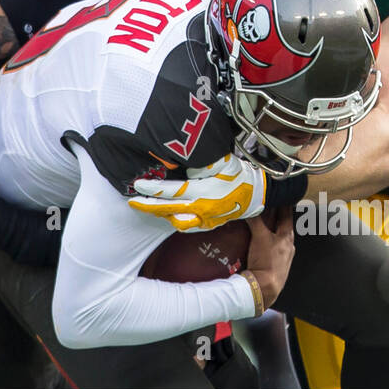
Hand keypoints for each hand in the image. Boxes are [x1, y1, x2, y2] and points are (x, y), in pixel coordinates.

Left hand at [128, 154, 265, 231]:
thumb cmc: (238, 175)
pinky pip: (186, 226)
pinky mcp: (208, 225)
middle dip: (148, 206)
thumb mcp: (222, 162)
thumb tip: (183, 164)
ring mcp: (205, 220)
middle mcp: (201, 209)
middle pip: (168, 210)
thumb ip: (201, 163)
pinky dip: (174, 220)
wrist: (256, 194)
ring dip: (160, 214)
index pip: (172, 192)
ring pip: (175, 221)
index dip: (153, 189)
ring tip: (148, 206)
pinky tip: (167, 214)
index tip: (138, 185)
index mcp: (203, 192)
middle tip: (132, 201)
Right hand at [246, 207, 294, 304]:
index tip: (283, 196)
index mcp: (287, 237)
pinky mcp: (277, 266)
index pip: (287, 215)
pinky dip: (268, 243)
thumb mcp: (259, 237)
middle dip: (278, 217)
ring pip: (279, 238)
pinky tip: (260, 245)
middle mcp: (288, 246)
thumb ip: (255, 220)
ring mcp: (283, 257)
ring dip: (273, 231)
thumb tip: (250, 206)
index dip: (284, 205)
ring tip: (263, 225)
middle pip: (283, 227)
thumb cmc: (266, 262)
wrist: (264, 288)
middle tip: (271, 207)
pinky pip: (273, 249)